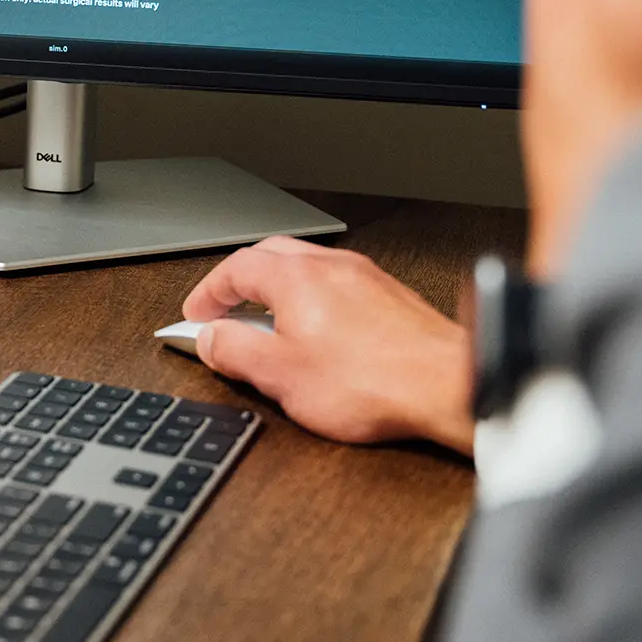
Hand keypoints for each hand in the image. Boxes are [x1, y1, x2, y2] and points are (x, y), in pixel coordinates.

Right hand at [182, 235, 473, 454]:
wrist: (444, 384)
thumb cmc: (371, 381)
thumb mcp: (281, 376)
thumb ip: (236, 352)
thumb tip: (209, 338)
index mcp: (296, 277)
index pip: (236, 268)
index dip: (209, 292)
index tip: (197, 314)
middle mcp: (329, 265)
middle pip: (270, 256)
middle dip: (241, 282)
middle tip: (225, 311)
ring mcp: (363, 276)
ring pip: (307, 268)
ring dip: (278, 289)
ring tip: (269, 326)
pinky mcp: (388, 295)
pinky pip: (336, 284)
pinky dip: (313, 300)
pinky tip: (318, 333)